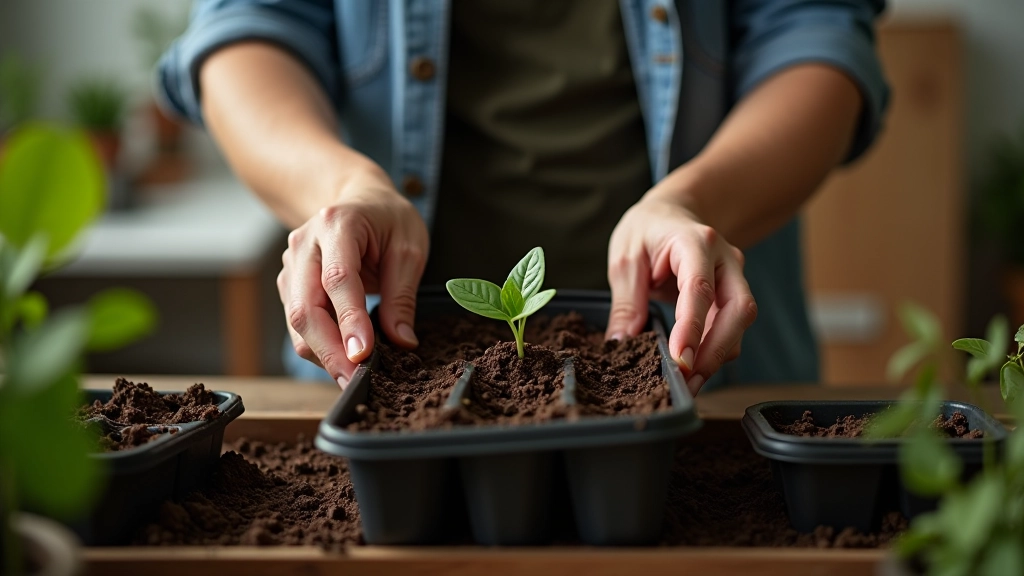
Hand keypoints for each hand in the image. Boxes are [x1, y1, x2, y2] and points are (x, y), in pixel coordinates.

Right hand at [278, 166, 428, 385]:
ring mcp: (291, 264)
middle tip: (355, 380)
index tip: (362, 355)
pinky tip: (342, 359)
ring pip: (297, 321)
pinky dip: (319, 345)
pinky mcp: (289, 284)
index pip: (338, 279)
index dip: (349, 320)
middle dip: (329, 350)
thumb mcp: (409, 248)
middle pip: (305, 307)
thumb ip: (402, 296)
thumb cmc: (387, 219)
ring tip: (353, 376)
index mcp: (337, 225)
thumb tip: (402, 342)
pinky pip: (299, 323)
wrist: (357, 199)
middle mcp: (305, 244)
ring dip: (323, 354)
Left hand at [605, 195, 756, 394]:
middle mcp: (725, 260)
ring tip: (688, 384)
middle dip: (715, 349)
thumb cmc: (648, 230)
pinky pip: (731, 329)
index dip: (693, 326)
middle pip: (737, 309)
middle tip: (686, 380)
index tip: (680, 358)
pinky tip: (694, 371)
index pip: (699, 287)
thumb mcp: (625, 258)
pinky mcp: (731, 297)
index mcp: (696, 242)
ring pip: (740, 323)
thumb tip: (620, 343)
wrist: (674, 213)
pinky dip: (715, 352)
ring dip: (717, 357)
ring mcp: (734, 278)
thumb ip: (627, 301)